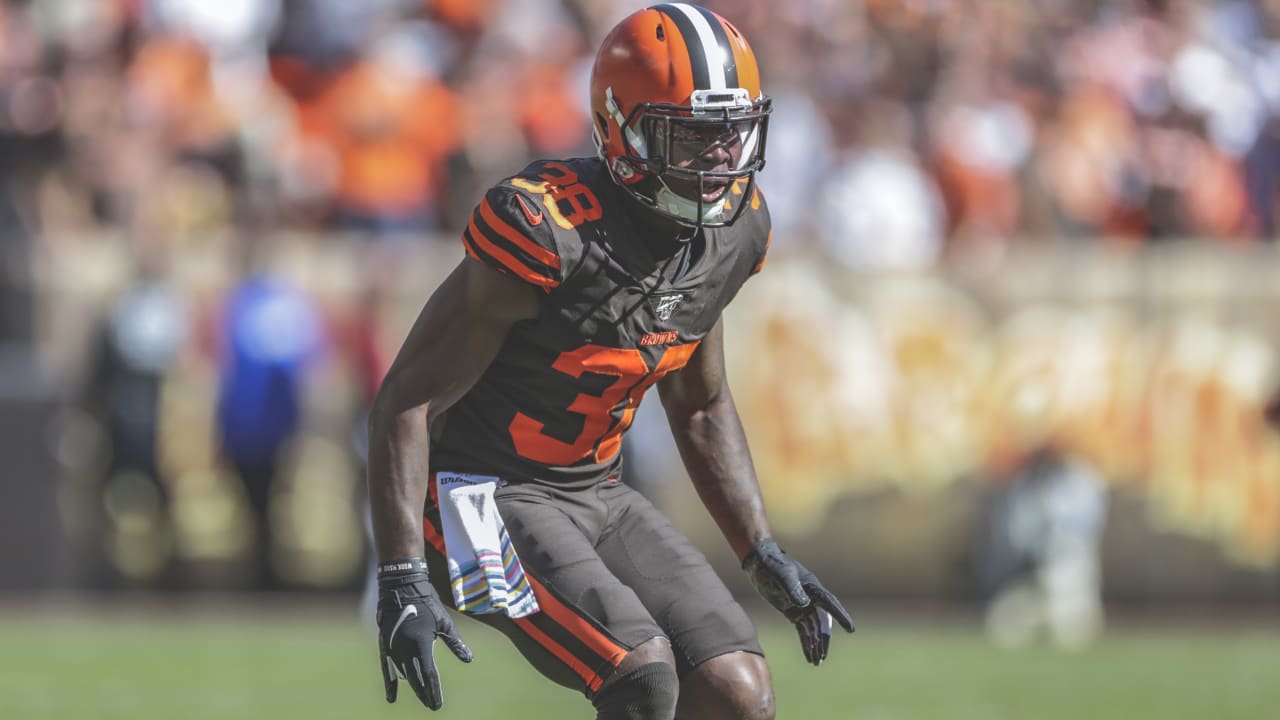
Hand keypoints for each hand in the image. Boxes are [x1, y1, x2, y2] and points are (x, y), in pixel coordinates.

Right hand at [376, 558, 472, 709]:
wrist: (402, 587)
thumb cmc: (427, 603)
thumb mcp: (444, 622)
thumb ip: (455, 643)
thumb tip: (469, 659)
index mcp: (421, 643)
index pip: (429, 673)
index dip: (434, 690)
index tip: (437, 704)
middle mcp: (405, 648)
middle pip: (416, 678)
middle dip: (425, 693)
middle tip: (433, 706)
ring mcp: (393, 647)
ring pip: (404, 674)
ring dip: (414, 686)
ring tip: (423, 697)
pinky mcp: (385, 644)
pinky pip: (387, 668)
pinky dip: (390, 683)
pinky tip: (392, 697)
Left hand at [742, 538, 853, 664]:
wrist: (760, 561)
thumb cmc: (773, 564)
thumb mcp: (782, 576)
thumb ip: (793, 589)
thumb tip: (804, 604)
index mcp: (813, 587)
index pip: (830, 604)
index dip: (841, 616)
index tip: (851, 629)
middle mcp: (811, 598)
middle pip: (822, 623)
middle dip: (823, 640)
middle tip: (822, 656)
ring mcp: (803, 605)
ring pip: (813, 629)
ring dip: (814, 645)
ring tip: (816, 662)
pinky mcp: (793, 611)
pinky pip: (803, 629)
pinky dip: (806, 642)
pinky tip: (808, 655)